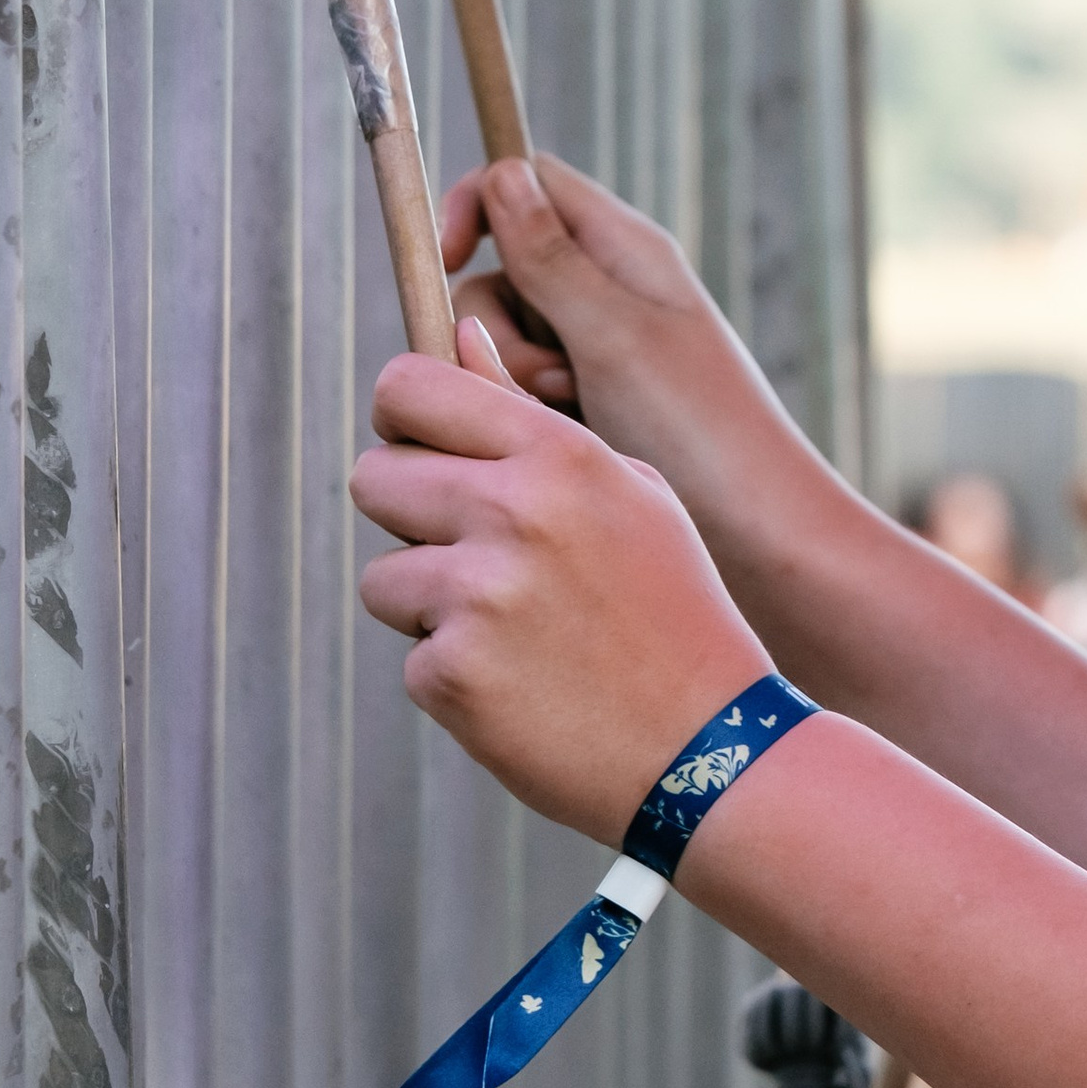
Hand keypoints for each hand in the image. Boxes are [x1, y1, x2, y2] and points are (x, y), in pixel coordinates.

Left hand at [349, 320, 770, 844]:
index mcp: (560, 455)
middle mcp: (513, 511)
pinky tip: (527, 688)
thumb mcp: (628, 496)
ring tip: (517, 634)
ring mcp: (479, 595)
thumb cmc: (673, 611)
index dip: (401, 417)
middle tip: (470, 554)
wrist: (712, 750)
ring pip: (383, 576)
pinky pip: (413, 656)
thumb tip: (457, 337)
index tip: (420, 448)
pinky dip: (456, 676)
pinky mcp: (453, 673)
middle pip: (374, 476)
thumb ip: (531, 420)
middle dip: (407, 515)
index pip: (410, 387)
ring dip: (429, 606)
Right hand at [438, 155, 819, 553]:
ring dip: (513, 377)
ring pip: (499, 339)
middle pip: (498, 270)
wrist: (758, 533)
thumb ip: (551, 260)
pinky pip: (520, 393)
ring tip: (569, 418)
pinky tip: (568, 443)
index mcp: (624, 250)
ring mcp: (596, 351)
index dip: (475, 207)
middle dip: (497, 324)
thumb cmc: (699, 427)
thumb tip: (503, 175)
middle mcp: (607, 290)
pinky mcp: (589, 406)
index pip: (525, 182)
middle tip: (556, 377)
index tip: (447, 260)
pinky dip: (529, 414)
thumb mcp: (615, 334)